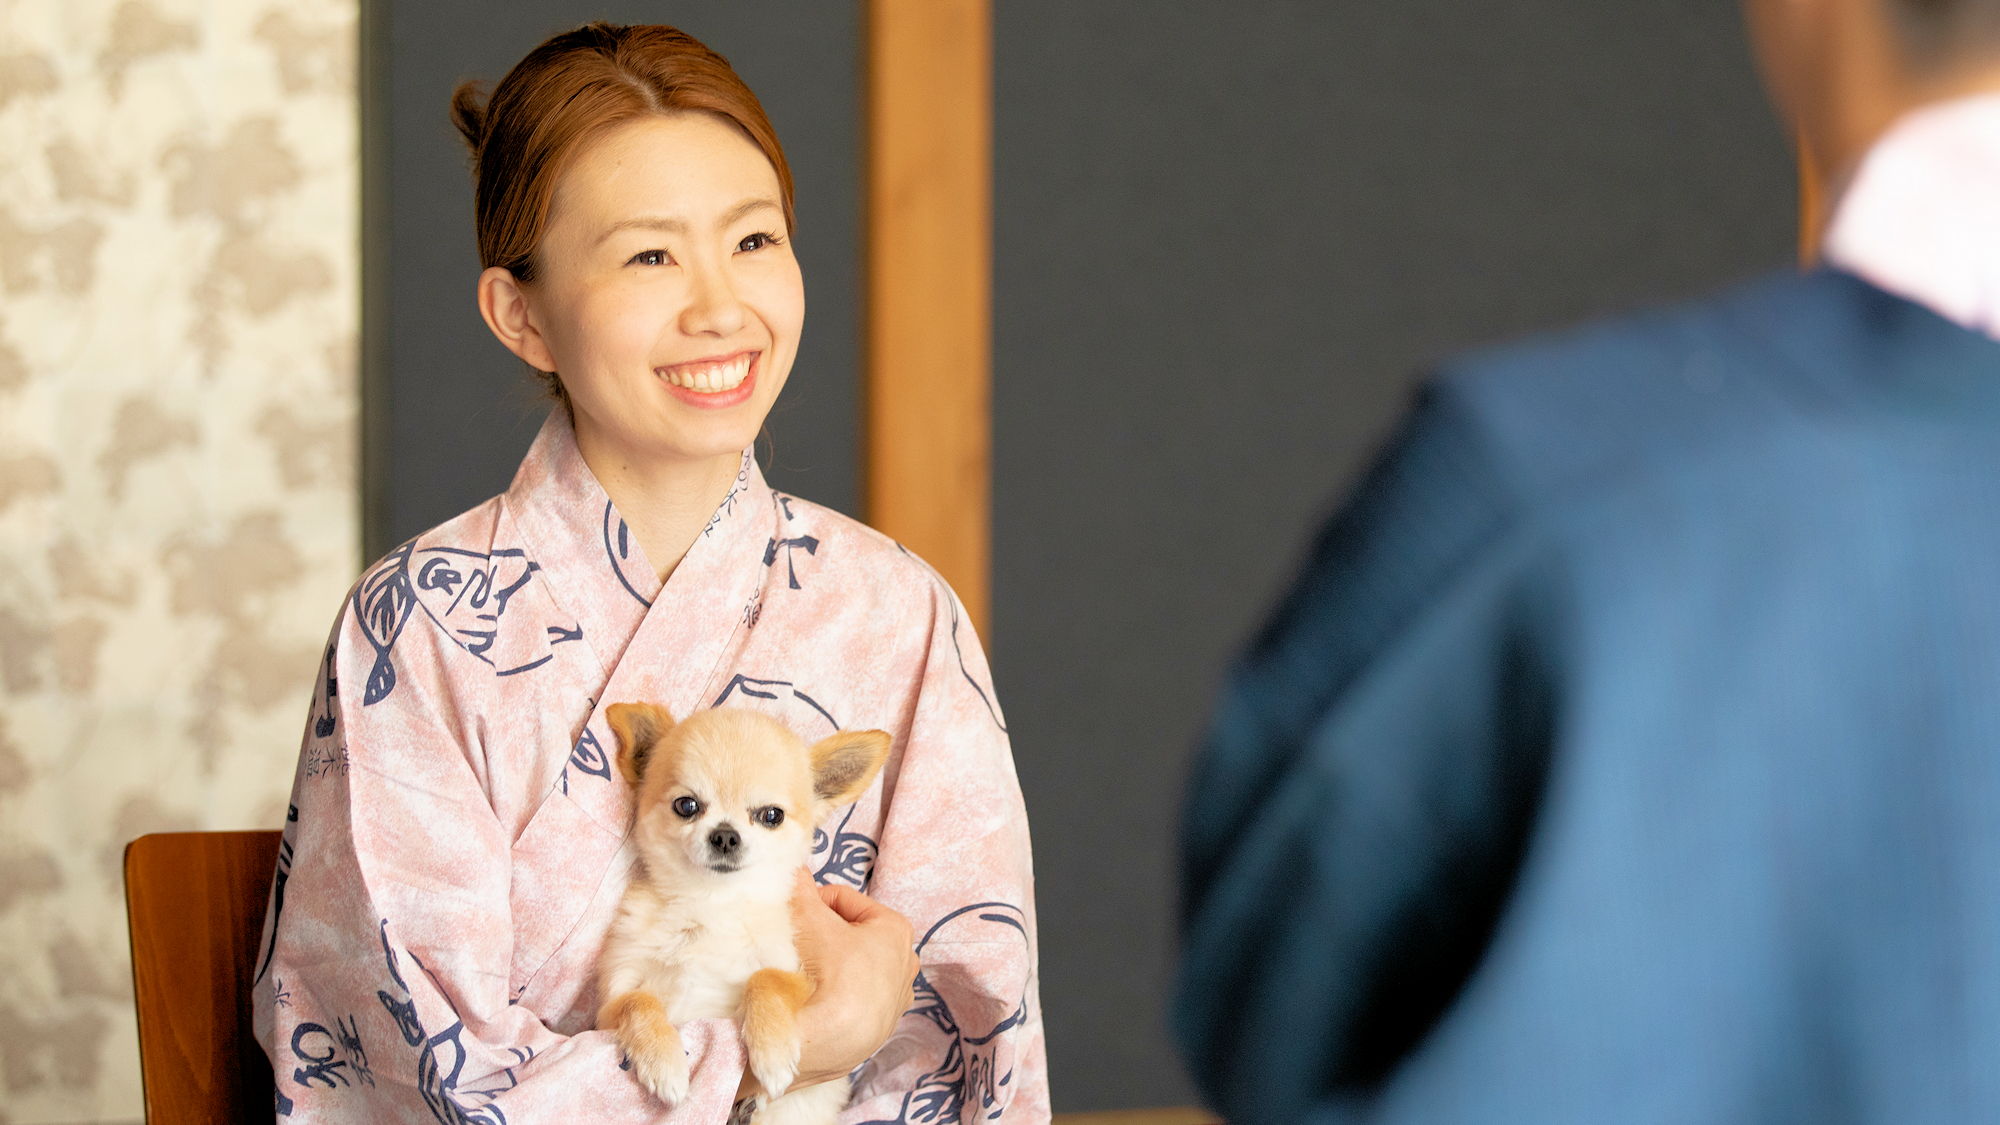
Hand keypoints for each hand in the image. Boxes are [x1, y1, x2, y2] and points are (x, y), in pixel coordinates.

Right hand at [741, 868, 919, 1098]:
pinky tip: (812, 1003)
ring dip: (826, 967)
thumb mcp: (808, 919)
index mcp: (897, 930)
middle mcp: (905, 965)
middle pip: (850, 934)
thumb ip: (800, 888)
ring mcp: (894, 1001)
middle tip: (793, 943)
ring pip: (851, 969)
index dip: (814, 903)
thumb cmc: (826, 976)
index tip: (793, 914)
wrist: (820, 1045)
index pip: (844, 900)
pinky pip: (850, 1002)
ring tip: (800, 974)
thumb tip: (791, 866)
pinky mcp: (879, 1031)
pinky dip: (832, 998)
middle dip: (822, 935)